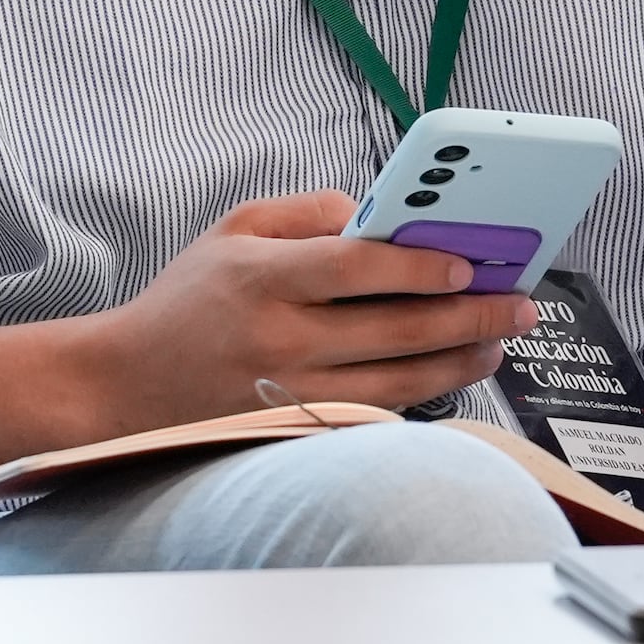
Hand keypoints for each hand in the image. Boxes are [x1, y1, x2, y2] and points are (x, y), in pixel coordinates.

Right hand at [75, 193, 542, 431]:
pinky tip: (452, 373)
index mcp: (264, 279)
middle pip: (395, 330)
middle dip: (471, 316)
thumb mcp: (234, 229)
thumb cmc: (186, 301)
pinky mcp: (298, 430)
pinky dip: (422, 393)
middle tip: (518, 302)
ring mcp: (290, 394)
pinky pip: (376, 413)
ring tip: (498, 342)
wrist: (125, 387)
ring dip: (460, 361)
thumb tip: (380, 216)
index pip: (357, 267)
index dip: (421, 264)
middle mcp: (280, 340)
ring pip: (399, 382)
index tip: (471, 260)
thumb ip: (309, 212)